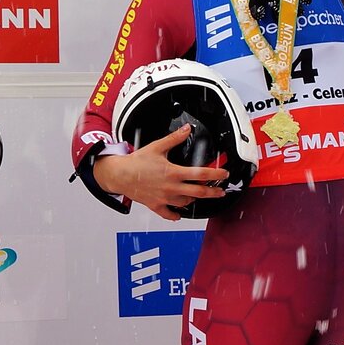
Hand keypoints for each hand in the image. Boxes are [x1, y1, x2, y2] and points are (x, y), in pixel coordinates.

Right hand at [90, 126, 229, 220]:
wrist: (120, 175)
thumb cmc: (137, 162)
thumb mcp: (157, 147)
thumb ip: (174, 138)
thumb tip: (186, 129)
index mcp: (174, 172)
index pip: (201, 174)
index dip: (216, 174)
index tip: (223, 174)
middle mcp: (172, 187)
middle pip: (199, 192)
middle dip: (213, 192)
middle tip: (221, 192)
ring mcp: (165, 198)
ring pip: (186, 203)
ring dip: (194, 199)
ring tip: (198, 195)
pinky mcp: (156, 205)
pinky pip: (169, 214)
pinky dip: (176, 215)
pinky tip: (179, 213)